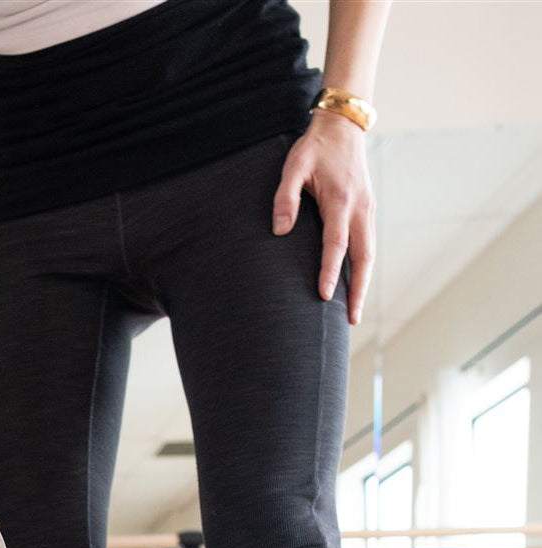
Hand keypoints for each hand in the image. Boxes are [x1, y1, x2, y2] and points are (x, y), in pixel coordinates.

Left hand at [272, 111, 375, 324]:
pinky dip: (364, 267)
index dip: (330, 271)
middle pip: (363, 257)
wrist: (343, 127)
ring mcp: (367, 209)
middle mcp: (359, 208)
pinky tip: (356, 284)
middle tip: (351, 319)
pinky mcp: (367, 210)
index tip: (325, 295)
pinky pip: (368, 244)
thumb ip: (285, 197)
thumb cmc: (314, 148)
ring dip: (364, 283)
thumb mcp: (293, 166)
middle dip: (358, 290)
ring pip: (369, 253)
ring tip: (354, 311)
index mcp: (340, 200)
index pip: (336, 244)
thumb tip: (280, 231)